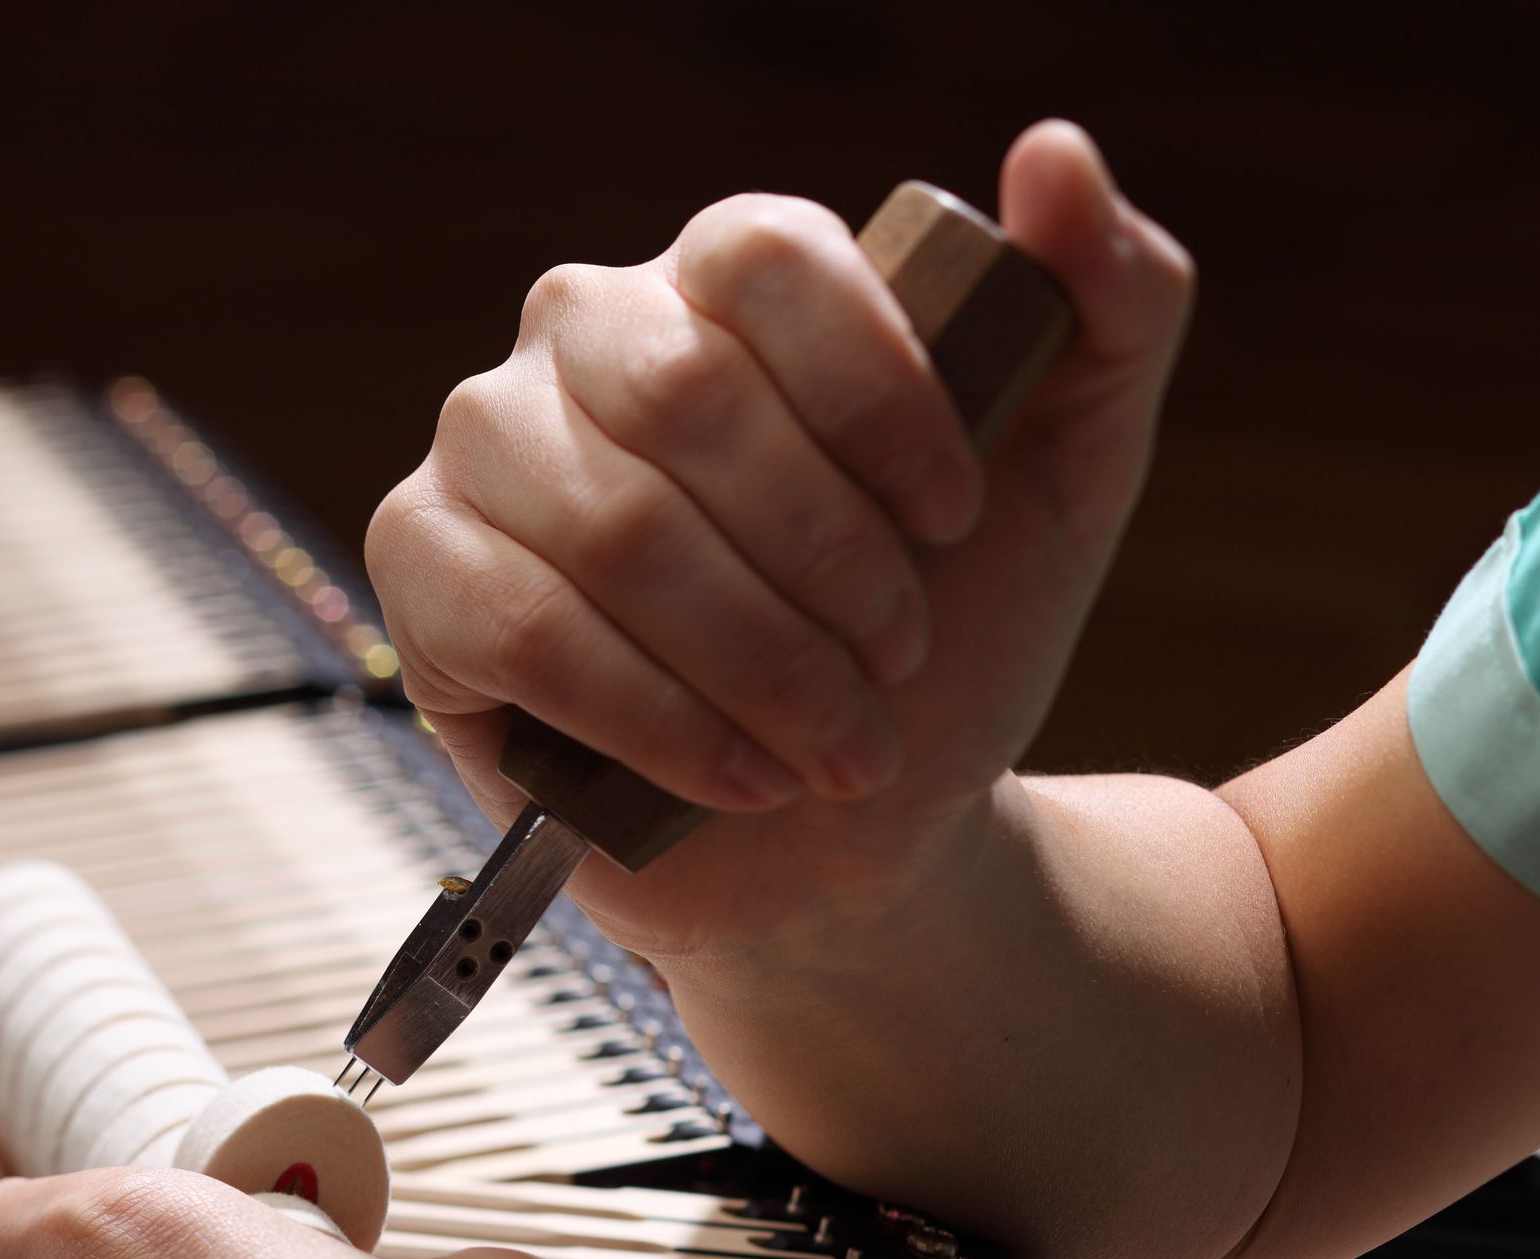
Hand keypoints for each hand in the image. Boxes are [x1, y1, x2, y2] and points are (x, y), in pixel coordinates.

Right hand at [366, 120, 1190, 967]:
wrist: (863, 827)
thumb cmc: (953, 643)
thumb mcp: (1073, 474)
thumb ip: (1110, 303)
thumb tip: (1053, 151)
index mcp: (730, 288)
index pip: (768, 260)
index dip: (875, 394)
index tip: (957, 523)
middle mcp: (592, 341)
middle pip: (688, 399)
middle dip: (825, 564)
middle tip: (897, 665)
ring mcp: (493, 450)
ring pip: (613, 527)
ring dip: (758, 664)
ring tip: (839, 747)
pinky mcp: (428, 571)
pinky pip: (520, 628)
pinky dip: (654, 720)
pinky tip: (740, 777)